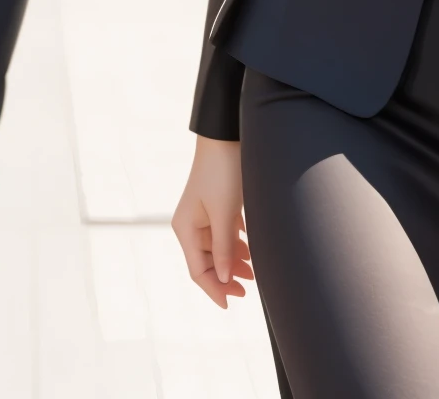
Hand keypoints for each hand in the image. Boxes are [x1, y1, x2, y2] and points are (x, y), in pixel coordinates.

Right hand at [172, 136, 253, 307]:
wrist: (227, 136)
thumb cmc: (222, 172)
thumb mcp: (224, 213)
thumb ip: (224, 248)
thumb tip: (224, 280)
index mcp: (185, 229)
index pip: (198, 270)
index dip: (215, 289)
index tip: (232, 302)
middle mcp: (191, 224)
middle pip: (208, 261)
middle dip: (227, 277)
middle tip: (249, 288)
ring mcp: (203, 214)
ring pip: (218, 248)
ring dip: (234, 261)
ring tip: (254, 271)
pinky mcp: (216, 204)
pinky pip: (224, 233)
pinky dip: (236, 244)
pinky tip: (250, 251)